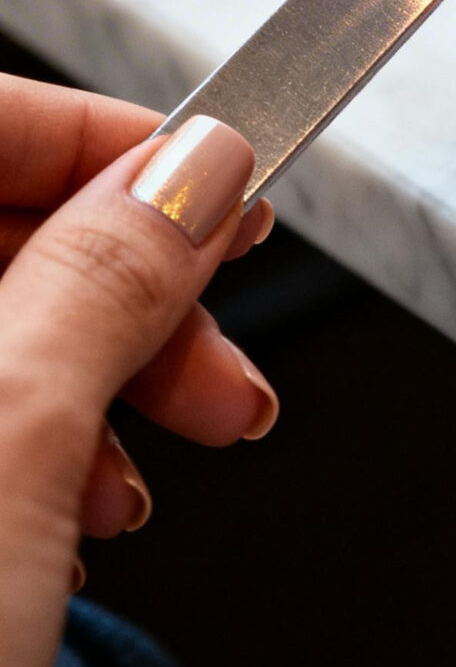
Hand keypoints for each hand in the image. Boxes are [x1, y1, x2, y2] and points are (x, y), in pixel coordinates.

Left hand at [0, 79, 275, 666]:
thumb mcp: (8, 434)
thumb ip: (108, 275)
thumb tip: (194, 168)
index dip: (110, 139)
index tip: (223, 182)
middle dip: (130, 287)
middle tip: (222, 343)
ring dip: (101, 385)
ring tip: (168, 461)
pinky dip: (42, 457)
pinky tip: (80, 526)